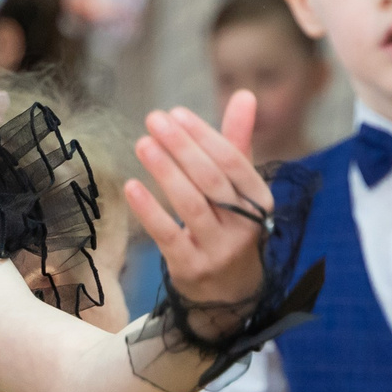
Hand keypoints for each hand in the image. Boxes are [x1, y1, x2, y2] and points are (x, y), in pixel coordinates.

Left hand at [129, 92, 272, 321]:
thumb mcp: (239, 190)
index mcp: (260, 202)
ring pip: (191, 205)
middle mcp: (244, 226)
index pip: (232, 162)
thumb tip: (245, 95)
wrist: (229, 296)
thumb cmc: (230, 228)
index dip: (204, 135)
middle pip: (211, 180)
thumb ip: (237, 143)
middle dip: (182, 146)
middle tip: (154, 119)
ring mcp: (218, 250)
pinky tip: (131, 186)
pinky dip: (149, 211)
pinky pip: (168, 235)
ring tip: (142, 143)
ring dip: (165, 171)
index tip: (176, 113)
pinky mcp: (191, 268)